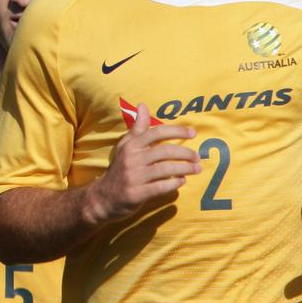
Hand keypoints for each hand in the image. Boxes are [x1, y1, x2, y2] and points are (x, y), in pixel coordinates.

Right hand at [85, 104, 199, 225]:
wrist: (103, 197)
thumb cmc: (120, 168)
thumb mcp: (126, 146)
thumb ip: (137, 128)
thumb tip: (142, 105)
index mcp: (131, 145)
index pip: (156, 133)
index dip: (177, 131)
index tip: (193, 133)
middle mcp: (132, 159)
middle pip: (165, 151)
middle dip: (185, 153)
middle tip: (198, 156)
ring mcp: (134, 177)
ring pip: (166, 169)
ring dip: (185, 168)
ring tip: (197, 169)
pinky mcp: (137, 193)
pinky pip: (161, 187)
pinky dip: (174, 183)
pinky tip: (182, 181)